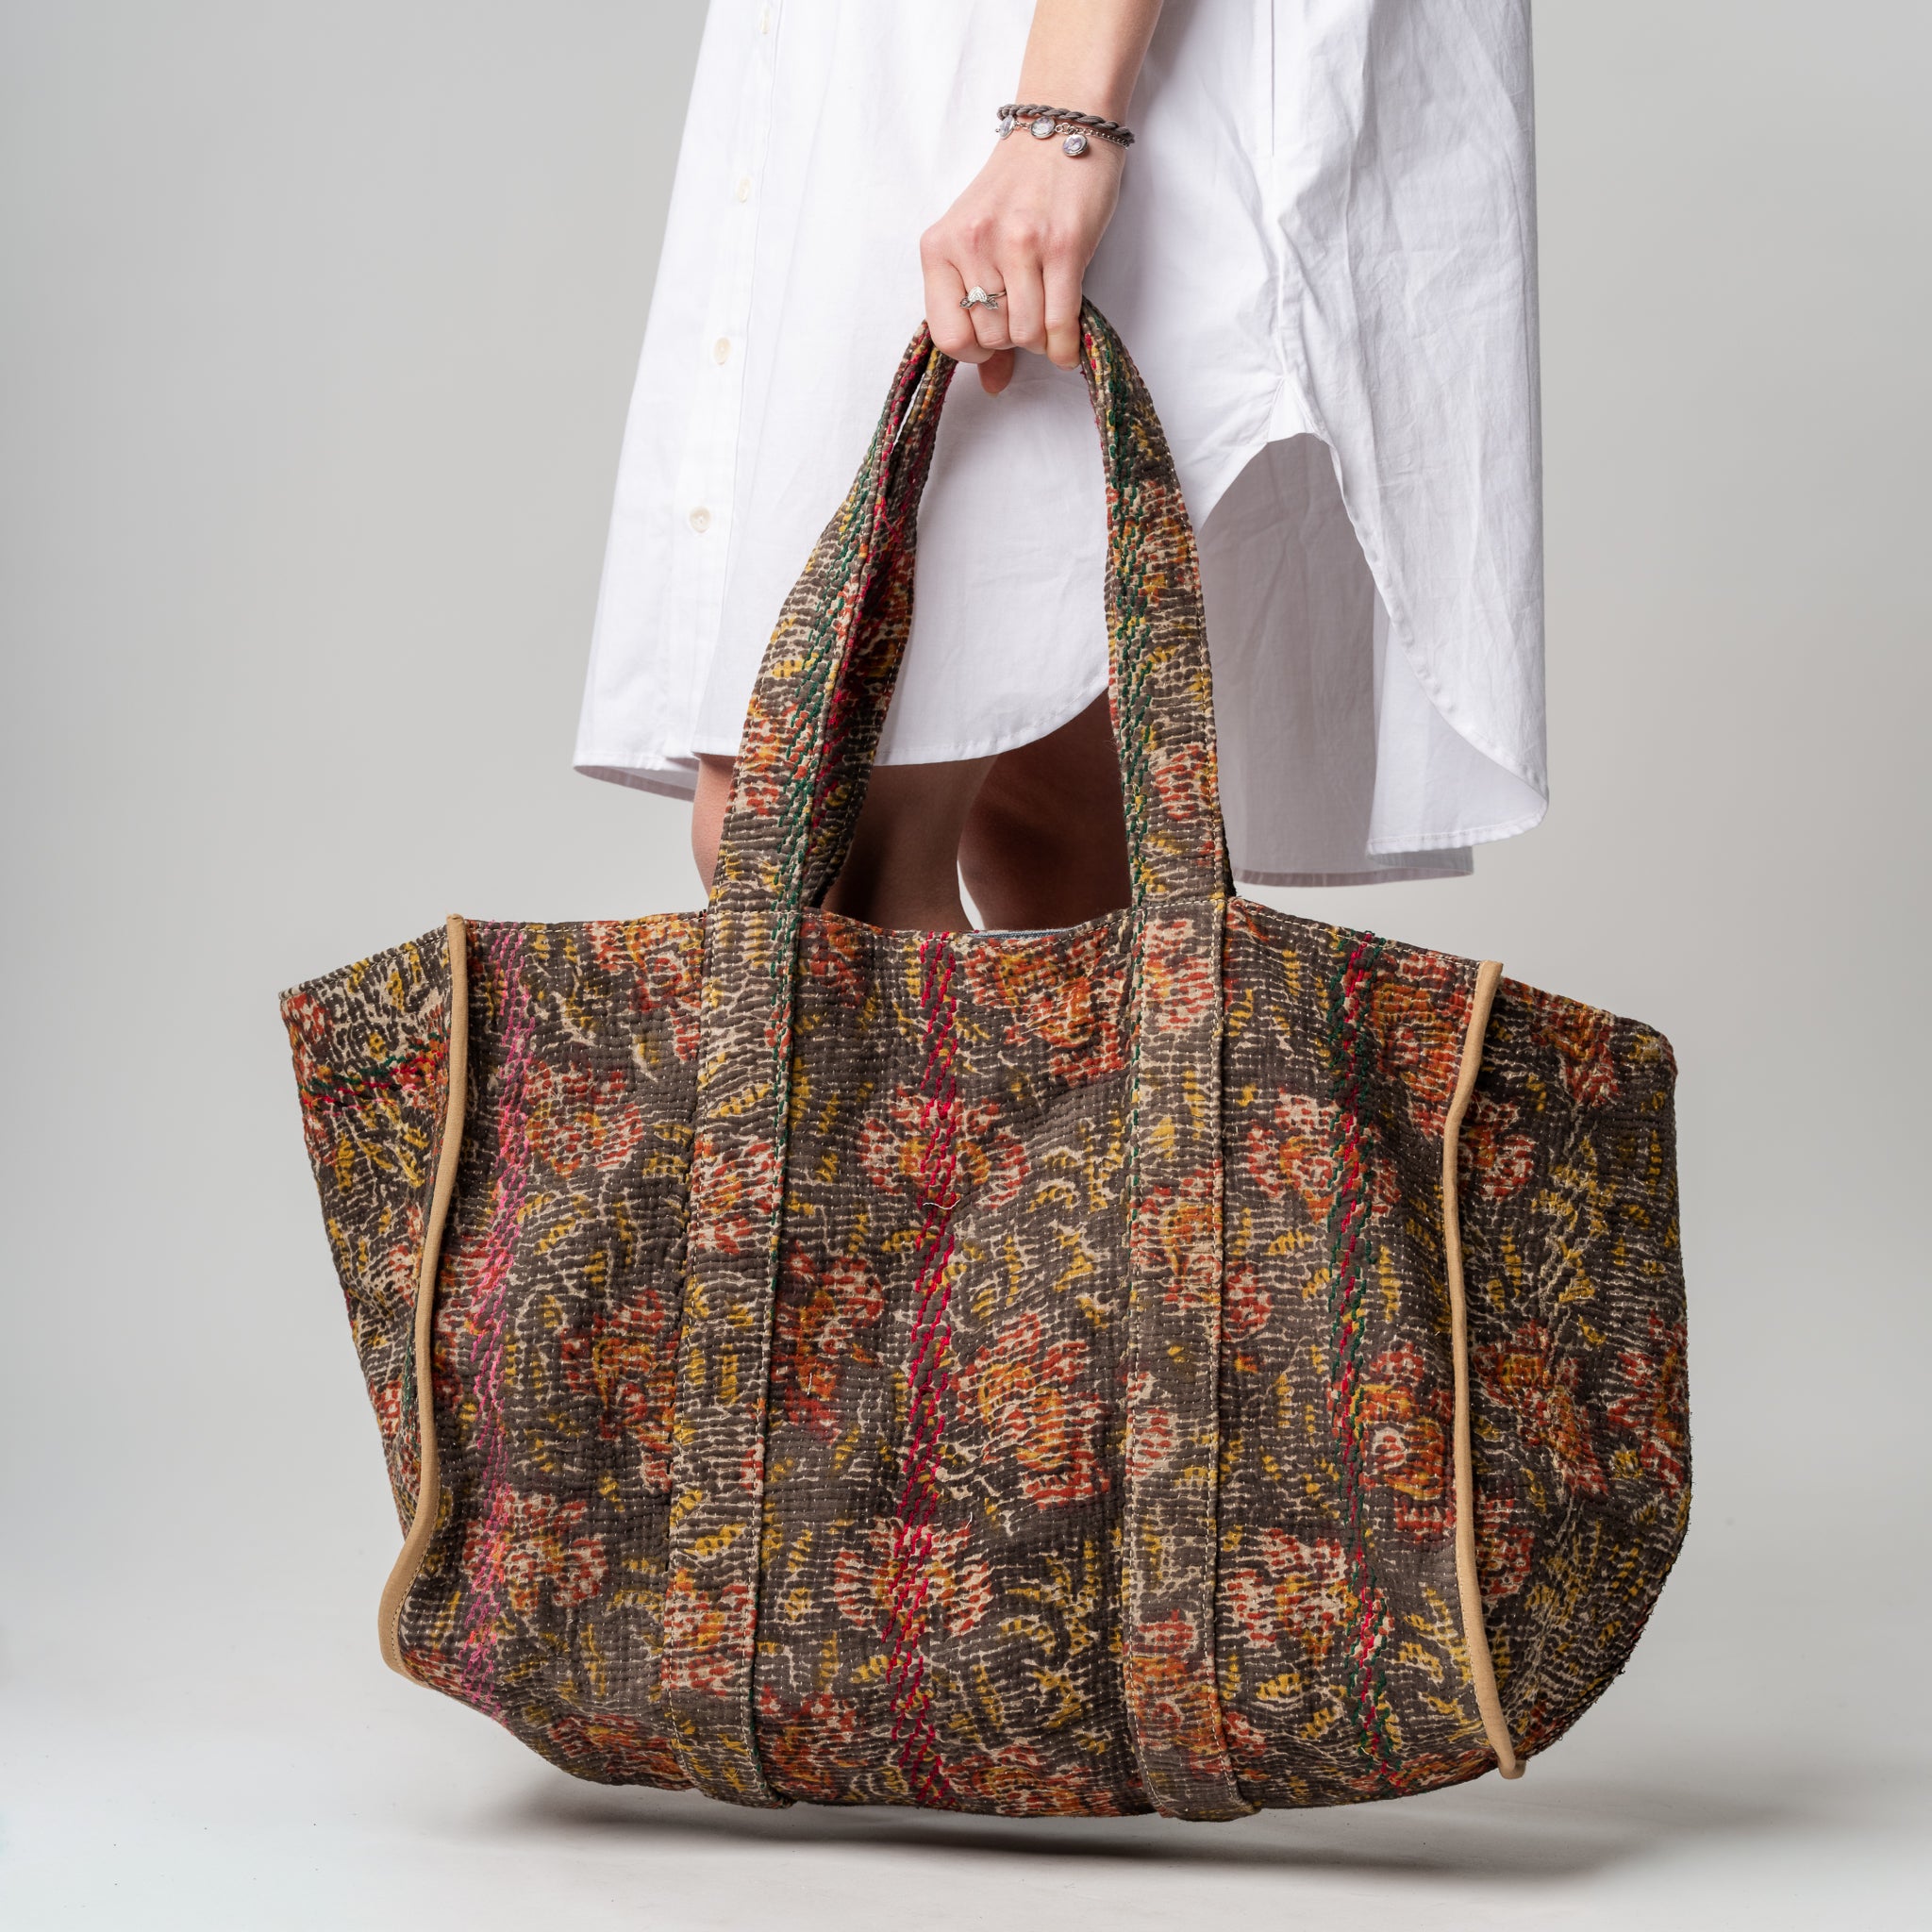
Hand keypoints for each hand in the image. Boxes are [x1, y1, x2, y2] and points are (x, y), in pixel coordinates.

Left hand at [920, 130, 1125, 392]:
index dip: (972, 351)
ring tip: (1047, 313)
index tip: (990, 340)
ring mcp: (1018, 243)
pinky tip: (1067, 344)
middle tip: (1027, 312)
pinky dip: (1065, 345)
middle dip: (1012, 338)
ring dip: (1041, 338)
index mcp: (940, 245)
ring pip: (1025, 334)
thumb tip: (990, 386)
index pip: (947, 336)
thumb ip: (976, 313)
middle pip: (992, 337)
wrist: (1059, 128)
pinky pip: (1059, 322)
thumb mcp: (979, 244)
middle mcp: (974, 243)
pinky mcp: (1062, 244)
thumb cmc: (1016, 192)